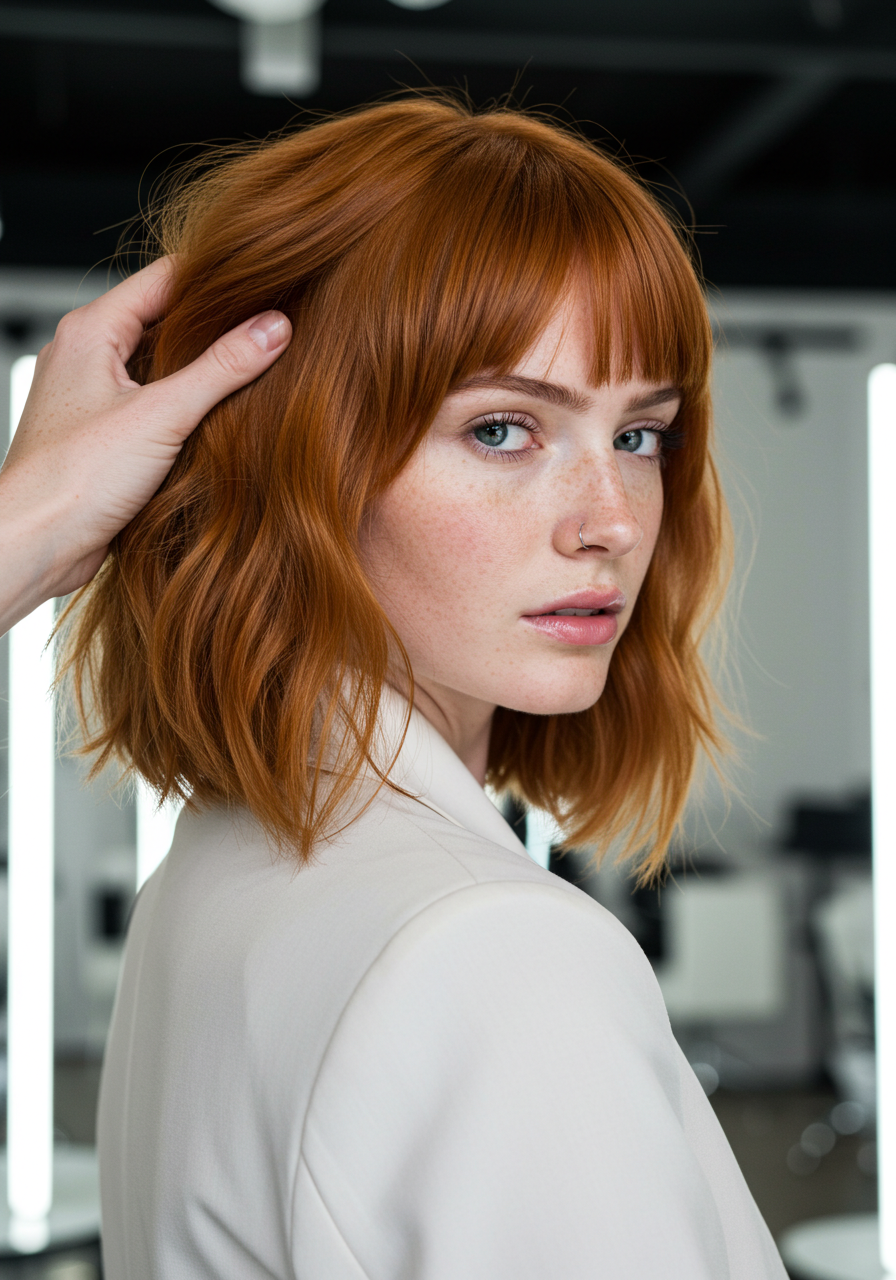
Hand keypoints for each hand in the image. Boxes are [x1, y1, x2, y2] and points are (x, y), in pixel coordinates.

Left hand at [0, 257, 290, 635]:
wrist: (34, 543)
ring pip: (157, 364)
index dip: (219, 279)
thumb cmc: (72, 480)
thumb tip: (273, 329)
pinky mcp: (98, 434)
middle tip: (269, 330)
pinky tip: (214, 422)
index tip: (266, 286)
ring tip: (251, 372)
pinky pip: (149, 403)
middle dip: (215, 326)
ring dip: (199, 370)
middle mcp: (83, 355)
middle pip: (164, 319)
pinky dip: (181, 406)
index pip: (165, 277)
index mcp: (90, 330)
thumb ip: (223, 368)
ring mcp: (89, 395)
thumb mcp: (162, 416)